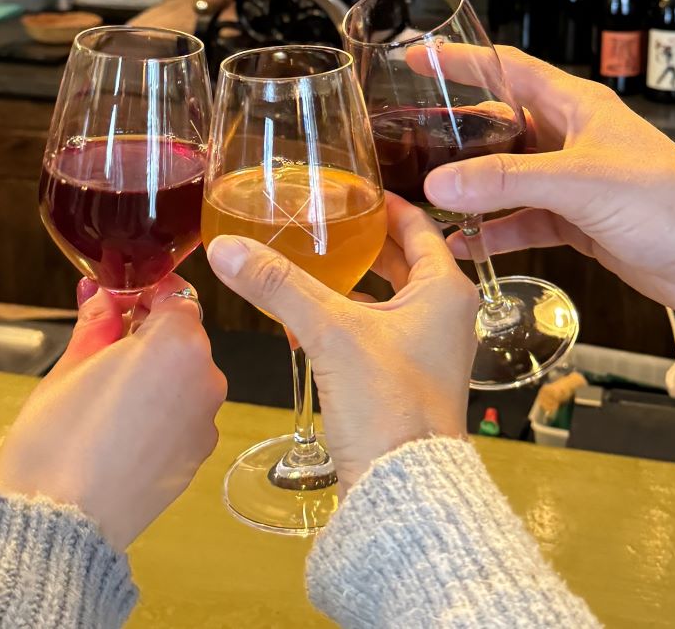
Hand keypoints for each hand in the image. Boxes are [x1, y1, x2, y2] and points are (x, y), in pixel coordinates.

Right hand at [0, 275, 226, 549]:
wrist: (62, 524)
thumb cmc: (57, 442)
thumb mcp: (69, 367)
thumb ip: (97, 325)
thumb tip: (104, 298)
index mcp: (177, 344)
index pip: (176, 296)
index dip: (146, 295)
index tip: (119, 302)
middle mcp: (205, 379)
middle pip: (184, 340)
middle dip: (149, 339)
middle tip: (102, 352)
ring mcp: (206, 421)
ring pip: (186, 380)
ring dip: (158, 378)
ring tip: (107, 400)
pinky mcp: (198, 457)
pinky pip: (184, 417)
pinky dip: (162, 415)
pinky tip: (122, 432)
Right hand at [206, 195, 477, 490]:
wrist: (402, 485)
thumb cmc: (390, 406)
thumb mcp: (330, 332)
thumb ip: (279, 285)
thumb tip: (229, 249)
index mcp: (445, 291)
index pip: (420, 227)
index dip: (387, 204)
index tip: (356, 189)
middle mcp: (444, 317)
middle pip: (404, 263)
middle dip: (364, 243)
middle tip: (326, 220)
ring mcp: (427, 351)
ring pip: (386, 301)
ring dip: (351, 283)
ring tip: (310, 262)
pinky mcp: (404, 381)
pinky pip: (373, 335)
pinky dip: (343, 321)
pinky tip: (303, 320)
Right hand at [417, 45, 674, 349]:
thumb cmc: (669, 203)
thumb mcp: (579, 182)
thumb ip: (506, 181)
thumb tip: (440, 184)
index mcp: (577, 107)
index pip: (510, 70)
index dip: (465, 61)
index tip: (420, 57)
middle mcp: (573, 140)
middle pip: (502, 126)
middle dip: (457, 134)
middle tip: (408, 140)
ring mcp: (576, 184)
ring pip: (509, 179)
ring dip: (472, 189)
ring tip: (423, 197)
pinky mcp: (580, 225)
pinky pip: (524, 222)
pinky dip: (496, 232)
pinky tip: (465, 245)